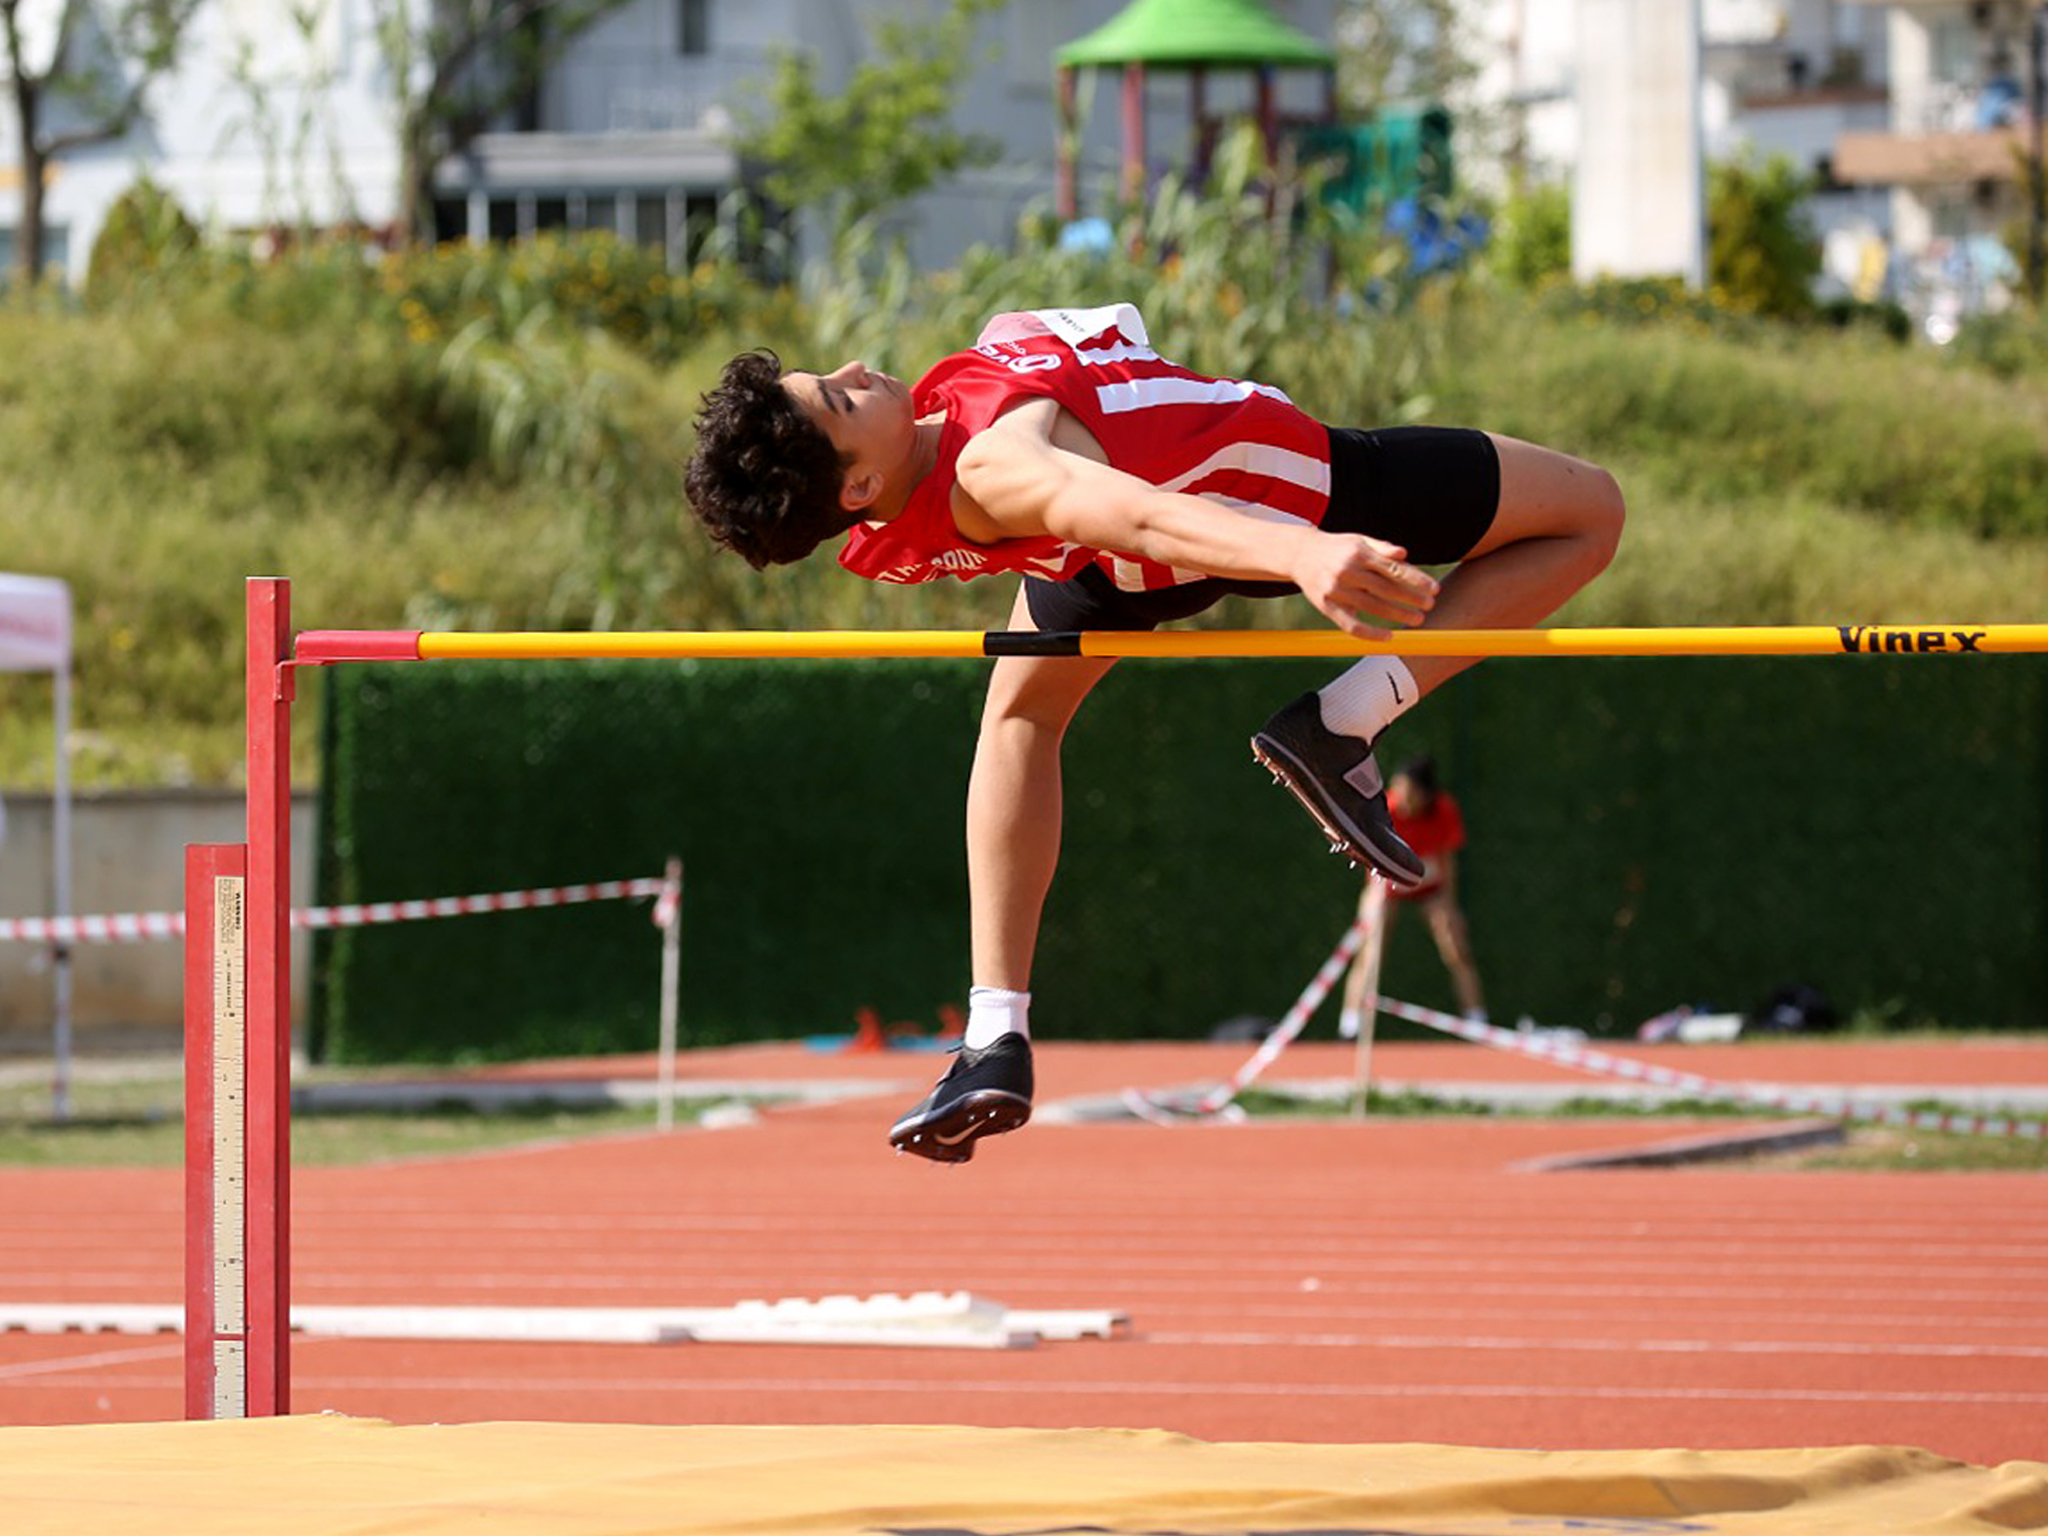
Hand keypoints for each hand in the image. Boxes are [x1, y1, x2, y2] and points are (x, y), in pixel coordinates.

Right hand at [1292, 531, 1437, 637]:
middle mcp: (1347, 571)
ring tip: (1417, 619)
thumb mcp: (1358, 540)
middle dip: (1411, 599)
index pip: (1394, 569)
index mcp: (1359, 553)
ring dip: (1398, 616)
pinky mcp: (1326, 606)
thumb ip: (1382, 547)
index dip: (1417, 580)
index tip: (1434, 590)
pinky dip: (1371, 634)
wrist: (1300, 554)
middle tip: (1429, 606)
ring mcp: (1336, 590)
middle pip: (1386, 589)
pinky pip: (1351, 625)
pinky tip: (1388, 637)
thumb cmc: (1337, 548)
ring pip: (1373, 608)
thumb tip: (1404, 554)